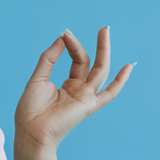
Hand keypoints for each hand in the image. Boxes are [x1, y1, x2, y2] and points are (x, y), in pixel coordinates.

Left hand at [14, 27, 132, 157]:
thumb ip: (49, 58)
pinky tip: (129, 66)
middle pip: (91, 62)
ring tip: (106, 32)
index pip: (77, 60)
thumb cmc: (30, 110)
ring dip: (104, 51)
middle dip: (97, 45)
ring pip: (101, 70)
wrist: (31, 131)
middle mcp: (79, 90)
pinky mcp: (89, 105)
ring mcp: (86, 97)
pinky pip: (110, 93)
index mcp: (68, 85)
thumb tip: (62, 38)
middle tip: (104, 28)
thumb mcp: (38, 78)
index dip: (72, 45)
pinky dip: (120, 81)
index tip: (64, 34)